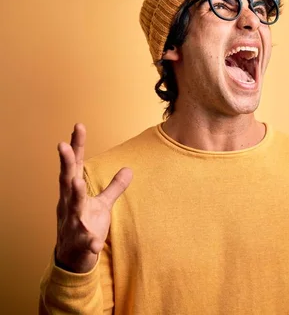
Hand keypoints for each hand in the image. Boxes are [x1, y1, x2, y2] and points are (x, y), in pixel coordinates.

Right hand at [55, 123, 131, 272]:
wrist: (73, 258)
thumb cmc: (85, 225)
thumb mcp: (102, 204)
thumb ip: (114, 186)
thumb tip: (129, 168)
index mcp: (73, 193)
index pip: (74, 165)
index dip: (76, 146)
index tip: (78, 126)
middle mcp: (69, 205)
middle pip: (66, 180)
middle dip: (65, 163)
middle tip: (62, 145)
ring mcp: (74, 223)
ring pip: (73, 207)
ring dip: (74, 194)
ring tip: (77, 183)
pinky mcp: (82, 243)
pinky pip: (87, 242)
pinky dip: (91, 242)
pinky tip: (96, 242)